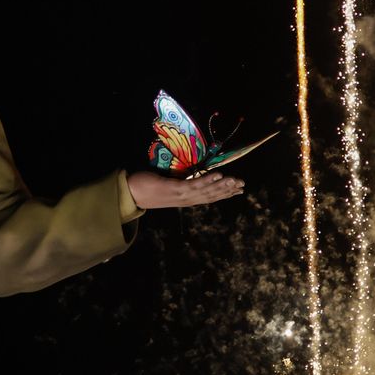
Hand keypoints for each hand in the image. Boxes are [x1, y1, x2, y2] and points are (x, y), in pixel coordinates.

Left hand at [126, 170, 244, 209]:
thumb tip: (188, 174)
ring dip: (222, 186)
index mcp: (185, 199)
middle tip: (243, 186)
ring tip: (235, 180)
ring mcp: (180, 195)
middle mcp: (185, 199)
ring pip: (206, 191)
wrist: (131, 192)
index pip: (208, 197)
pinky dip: (208, 181)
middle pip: (211, 196)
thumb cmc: (146, 186)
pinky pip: (194, 185)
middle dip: (228, 191)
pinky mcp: (174, 189)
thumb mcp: (166, 184)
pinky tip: (219, 175)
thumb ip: (178, 182)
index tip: (238, 190)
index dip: (224, 194)